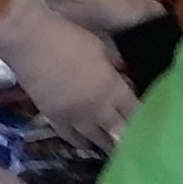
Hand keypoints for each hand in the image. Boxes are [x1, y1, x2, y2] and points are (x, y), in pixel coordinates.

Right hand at [0, 0, 136, 153]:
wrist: (30, 40)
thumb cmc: (69, 37)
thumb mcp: (102, 49)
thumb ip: (116, 68)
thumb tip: (125, 80)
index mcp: (111, 89)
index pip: (135, 113)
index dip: (144, 120)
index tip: (152, 124)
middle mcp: (95, 109)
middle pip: (118, 133)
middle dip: (129, 138)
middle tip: (138, 143)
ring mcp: (73, 117)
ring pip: (95, 140)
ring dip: (107, 143)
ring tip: (116, 146)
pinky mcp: (53, 119)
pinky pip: (71, 138)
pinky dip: (82, 142)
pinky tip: (88, 143)